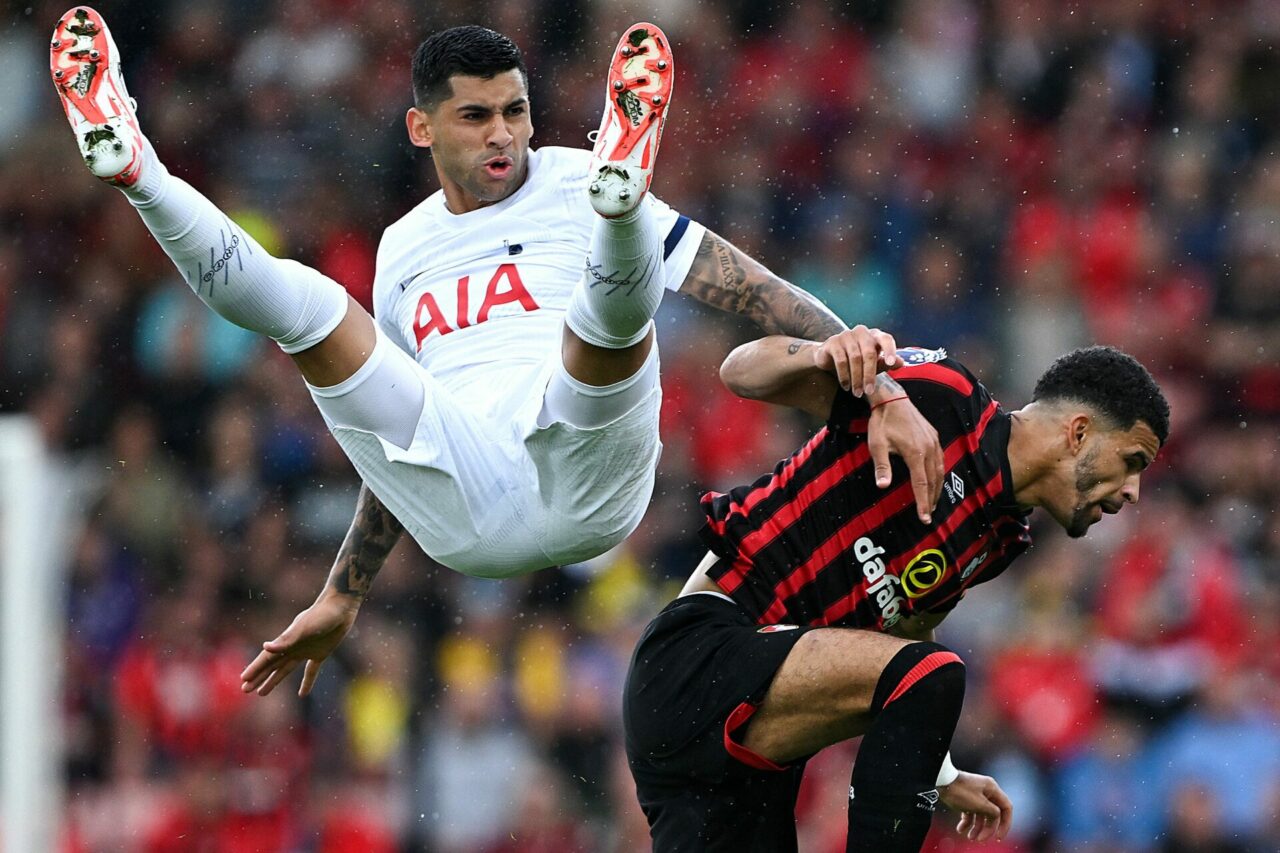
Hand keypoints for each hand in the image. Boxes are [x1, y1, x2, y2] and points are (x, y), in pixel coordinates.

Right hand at [240, 590, 360, 697]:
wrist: (340, 606)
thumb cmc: (321, 615)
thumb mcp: (303, 628)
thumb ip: (286, 640)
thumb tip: (265, 647)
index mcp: (286, 642)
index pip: (267, 659)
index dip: (255, 669)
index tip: (243, 679)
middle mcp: (293, 647)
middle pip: (272, 666)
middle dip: (258, 677)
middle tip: (245, 690)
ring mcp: (306, 651)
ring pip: (285, 669)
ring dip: (274, 680)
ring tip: (261, 693)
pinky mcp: (320, 653)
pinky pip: (311, 671)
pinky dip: (307, 682)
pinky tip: (302, 695)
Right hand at [812, 325, 899, 396]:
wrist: (829, 356)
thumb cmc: (857, 360)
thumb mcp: (873, 363)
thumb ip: (886, 362)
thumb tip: (901, 363)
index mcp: (875, 335)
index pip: (886, 339)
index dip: (890, 350)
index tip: (891, 364)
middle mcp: (862, 332)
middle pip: (869, 353)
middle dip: (869, 375)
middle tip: (869, 391)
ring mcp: (847, 335)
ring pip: (855, 358)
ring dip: (856, 378)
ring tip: (857, 393)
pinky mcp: (833, 342)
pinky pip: (841, 360)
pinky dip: (844, 375)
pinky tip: (846, 386)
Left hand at [867, 395, 943, 522]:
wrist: (892, 399)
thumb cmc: (881, 423)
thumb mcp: (877, 445)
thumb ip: (882, 466)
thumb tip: (882, 485)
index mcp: (915, 452)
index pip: (921, 484)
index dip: (923, 502)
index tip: (924, 518)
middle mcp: (929, 448)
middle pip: (934, 480)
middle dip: (932, 499)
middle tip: (929, 515)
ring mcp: (934, 442)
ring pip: (940, 471)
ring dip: (937, 488)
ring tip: (933, 502)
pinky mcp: (934, 437)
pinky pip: (940, 460)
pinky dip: (939, 473)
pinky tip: (936, 480)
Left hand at [939, 771, 1013, 842]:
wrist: (939, 780)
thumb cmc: (960, 791)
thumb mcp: (980, 804)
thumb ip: (993, 812)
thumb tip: (997, 817)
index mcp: (993, 789)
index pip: (1006, 808)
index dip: (1006, 824)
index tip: (999, 837)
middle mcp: (986, 791)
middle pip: (993, 814)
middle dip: (987, 828)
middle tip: (980, 840)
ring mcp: (975, 794)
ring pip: (981, 814)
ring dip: (976, 827)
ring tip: (969, 837)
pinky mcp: (965, 797)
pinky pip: (970, 812)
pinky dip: (967, 821)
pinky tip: (960, 829)